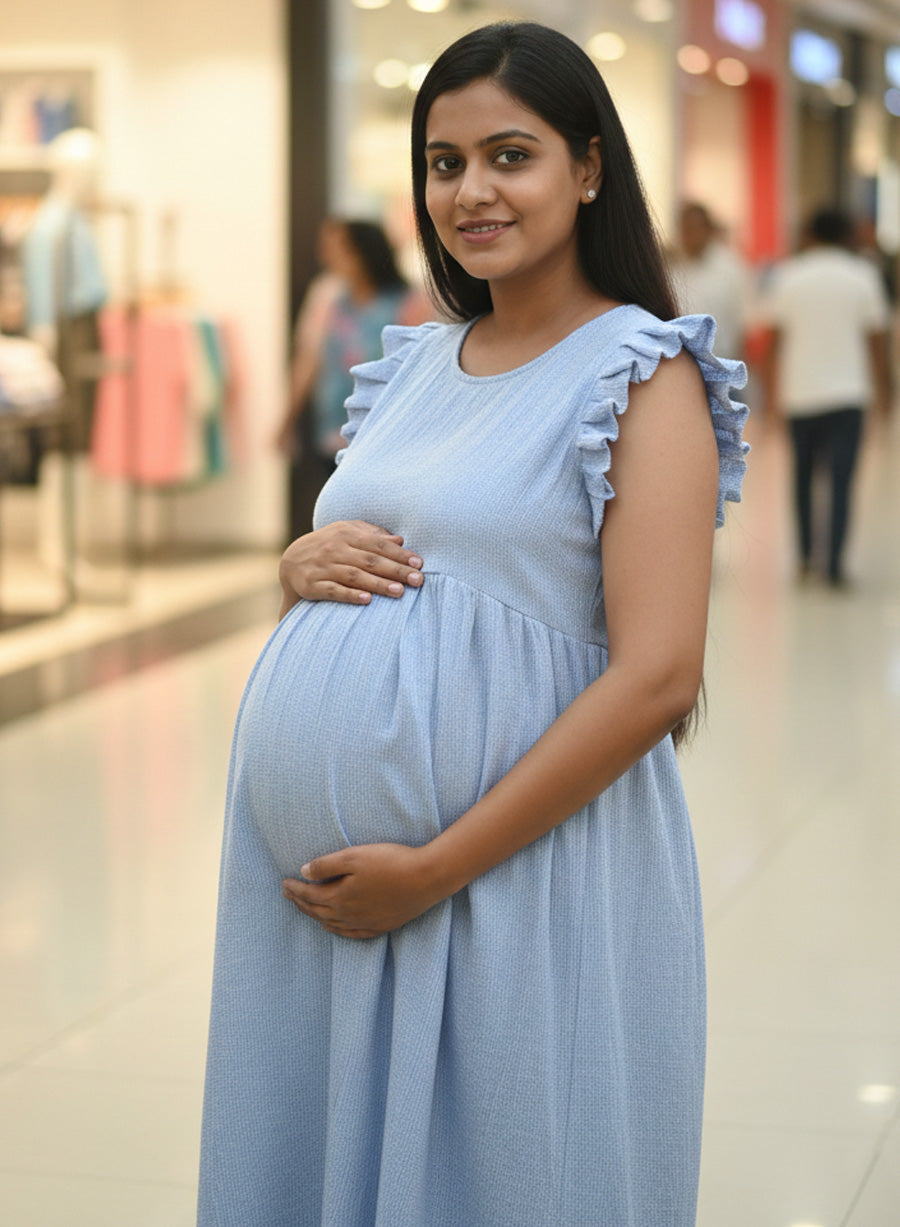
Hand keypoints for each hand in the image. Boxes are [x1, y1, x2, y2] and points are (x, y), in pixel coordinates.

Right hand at [278, 520, 423, 617]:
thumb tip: (400, 540)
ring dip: (378, 584)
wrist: (291, 562)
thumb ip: (373, 536)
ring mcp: (323, 567)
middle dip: (396, 570)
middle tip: (418, 580)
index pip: (378, 544)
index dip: (399, 554)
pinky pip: (333, 591)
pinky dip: (350, 595)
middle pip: (370, 560)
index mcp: (346, 534)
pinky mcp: (312, 585)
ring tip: (399, 592)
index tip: (419, 563)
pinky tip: (367, 600)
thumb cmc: (329, 546)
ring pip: (355, 576)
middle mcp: (335, 549)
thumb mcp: (348, 534)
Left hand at [282, 843, 443, 938]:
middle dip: (300, 902)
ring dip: (315, 915)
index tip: (283, 883)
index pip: (309, 894)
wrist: (426, 879)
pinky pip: (350, 934)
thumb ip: (326, 865)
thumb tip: (303, 872)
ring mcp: (365, 923)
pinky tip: (332, 926)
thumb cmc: (390, 862)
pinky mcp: (380, 926)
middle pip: (317, 910)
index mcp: (340, 896)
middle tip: (288, 894)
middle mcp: (348, 914)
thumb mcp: (355, 856)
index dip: (294, 889)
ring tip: (305, 908)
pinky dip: (336, 930)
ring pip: (331, 923)